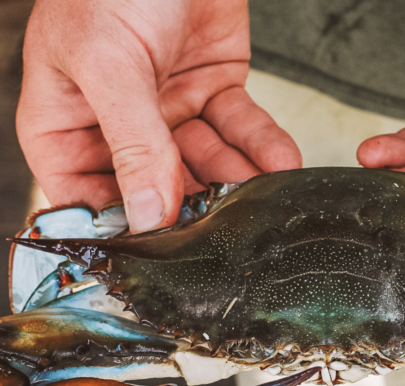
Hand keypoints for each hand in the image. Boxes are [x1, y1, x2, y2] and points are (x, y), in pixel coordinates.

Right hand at [17, 0, 300, 231]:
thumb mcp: (110, 61)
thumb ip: (131, 141)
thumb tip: (148, 213)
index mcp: (67, 122)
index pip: (88, 197)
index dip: (124, 226)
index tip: (160, 250)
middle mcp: (118, 125)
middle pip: (157, 189)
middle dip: (195, 206)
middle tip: (225, 226)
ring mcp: (169, 113)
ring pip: (207, 165)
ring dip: (237, 180)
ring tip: (261, 194)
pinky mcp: (214, 96)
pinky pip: (241, 132)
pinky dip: (263, 147)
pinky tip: (281, 164)